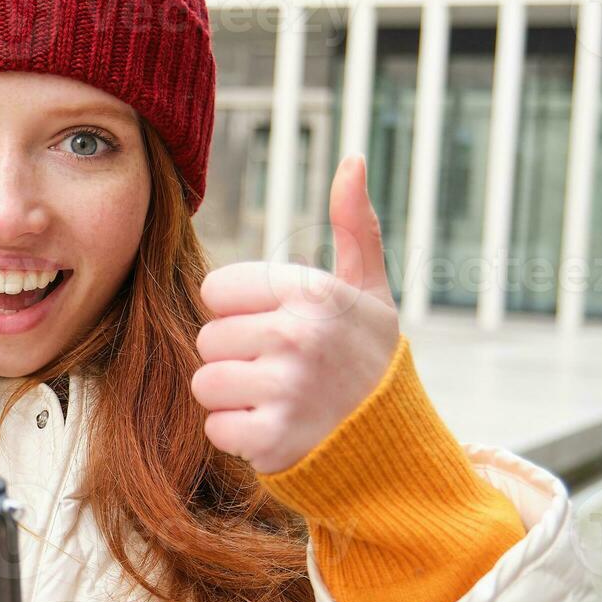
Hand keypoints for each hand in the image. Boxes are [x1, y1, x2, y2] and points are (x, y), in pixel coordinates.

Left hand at [193, 155, 403, 473]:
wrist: (396, 442)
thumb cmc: (370, 357)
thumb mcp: (369, 289)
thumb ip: (354, 224)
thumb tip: (353, 158)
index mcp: (312, 291)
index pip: (216, 290)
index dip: (240, 311)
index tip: (277, 326)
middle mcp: (297, 335)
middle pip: (208, 338)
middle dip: (236, 356)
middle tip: (280, 369)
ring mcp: (284, 389)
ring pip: (205, 383)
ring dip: (233, 397)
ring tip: (276, 398)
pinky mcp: (272, 439)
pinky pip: (216, 427)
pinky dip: (239, 435)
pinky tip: (276, 428)